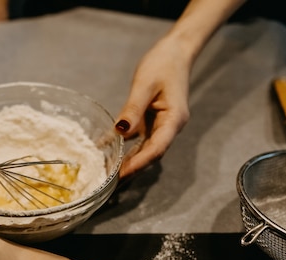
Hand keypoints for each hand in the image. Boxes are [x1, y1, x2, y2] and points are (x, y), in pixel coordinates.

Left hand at [114, 36, 191, 183]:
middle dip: (133, 168)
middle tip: (111, 182)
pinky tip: (110, 154)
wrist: (175, 52)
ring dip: (129, 162)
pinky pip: (140, 139)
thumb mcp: (144, 84)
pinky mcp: (154, 122)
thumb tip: (120, 131)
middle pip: (152, 153)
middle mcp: (170, 126)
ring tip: (110, 174)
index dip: (140, 162)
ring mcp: (163, 125)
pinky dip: (127, 148)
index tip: (123, 174)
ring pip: (146, 149)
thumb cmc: (163, 63)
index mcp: (174, 119)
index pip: (157, 147)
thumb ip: (132, 109)